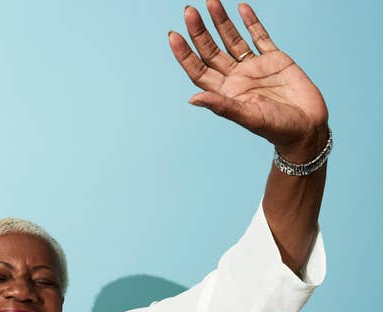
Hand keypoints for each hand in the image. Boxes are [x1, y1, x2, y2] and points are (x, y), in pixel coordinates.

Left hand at [169, 1, 328, 161]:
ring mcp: (254, 67)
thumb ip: (222, 106)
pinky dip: (251, 22)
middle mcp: (236, 78)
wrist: (307, 127)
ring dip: (221, 21)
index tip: (173, 35)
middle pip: (211, 51)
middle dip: (199, 31)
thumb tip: (193, 99)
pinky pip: (260, 37)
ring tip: (210, 1)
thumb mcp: (248, 117)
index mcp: (225, 92)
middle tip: (188, 10)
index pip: (198, 69)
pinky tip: (241, 7)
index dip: (185, 54)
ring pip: (233, 39)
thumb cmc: (277, 129)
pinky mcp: (275, 59)